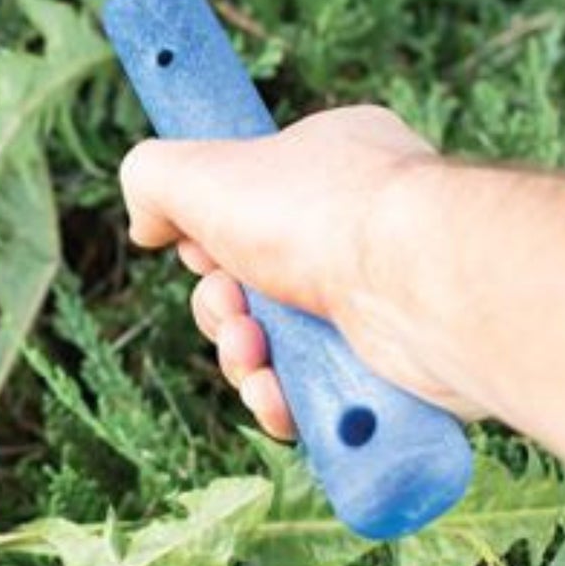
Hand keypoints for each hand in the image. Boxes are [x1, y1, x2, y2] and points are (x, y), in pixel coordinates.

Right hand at [118, 105, 485, 436]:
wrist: (417, 284)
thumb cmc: (316, 214)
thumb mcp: (200, 171)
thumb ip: (150, 178)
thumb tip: (146, 226)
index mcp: (324, 164)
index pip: (242, 205)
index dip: (205, 237)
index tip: (199, 249)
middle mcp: (356, 228)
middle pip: (248, 284)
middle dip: (219, 311)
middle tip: (232, 311)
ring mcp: (377, 298)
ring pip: (277, 345)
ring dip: (244, 360)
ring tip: (257, 357)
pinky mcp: (391, 366)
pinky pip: (314, 393)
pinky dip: (284, 401)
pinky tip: (278, 396)